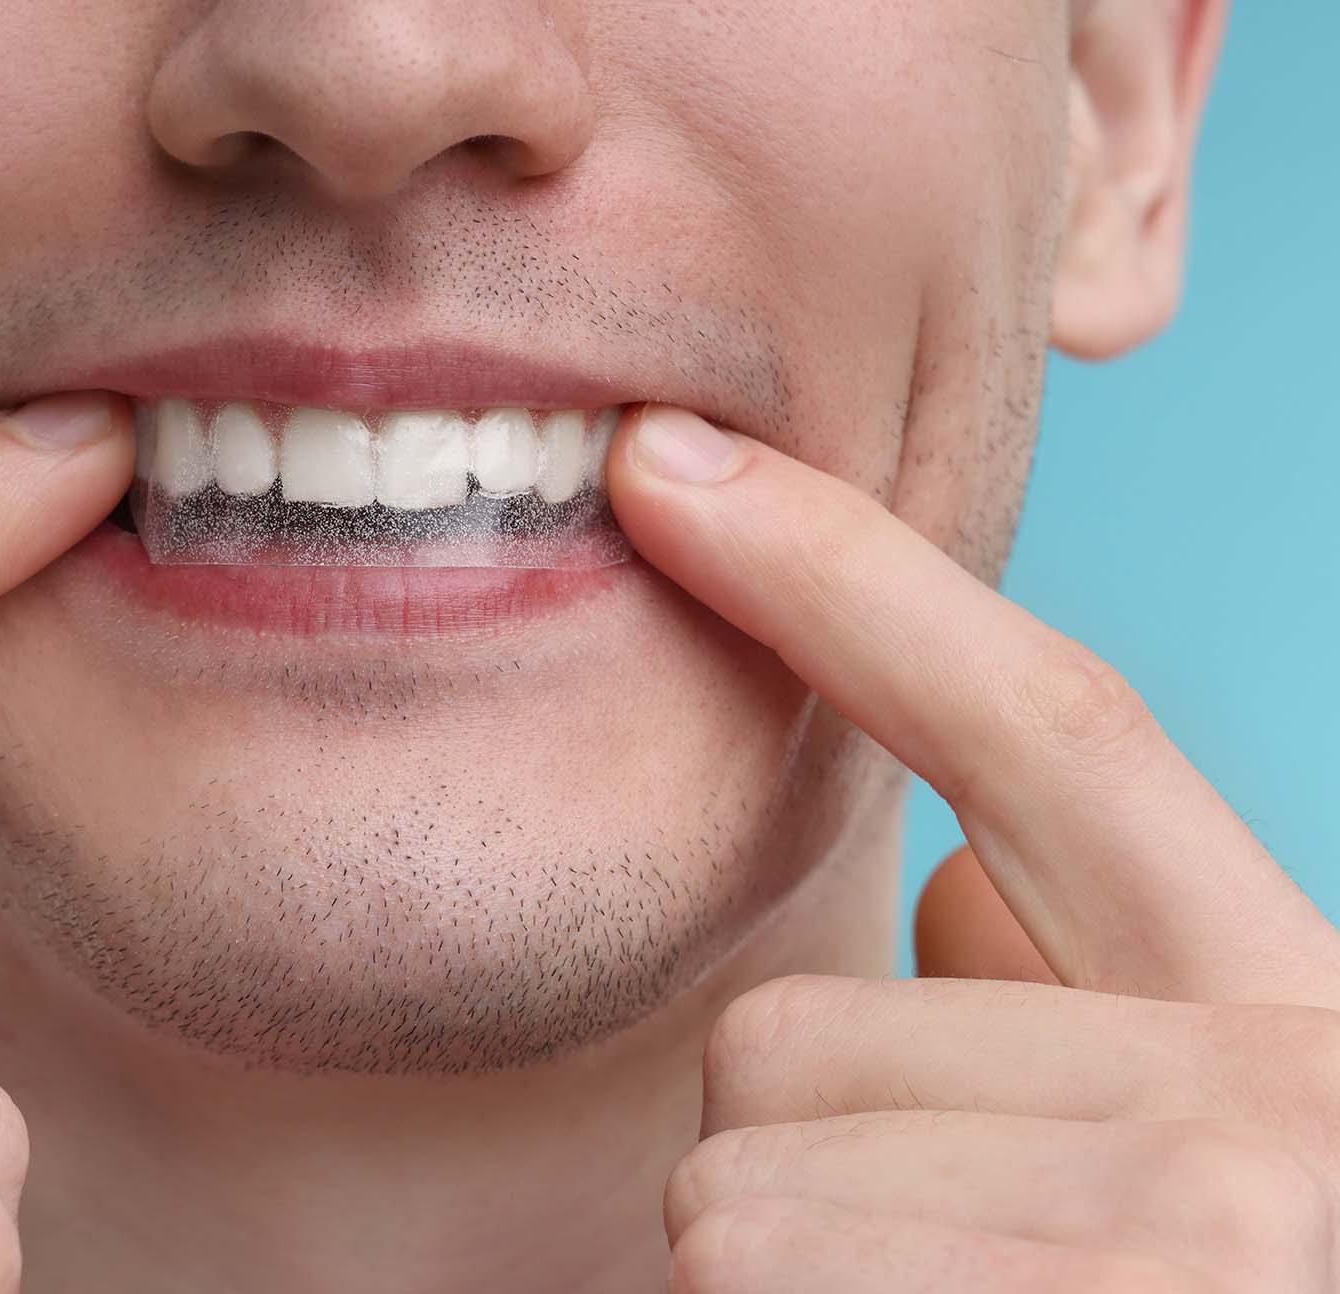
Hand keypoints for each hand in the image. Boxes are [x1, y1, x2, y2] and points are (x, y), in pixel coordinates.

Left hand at [609, 405, 1339, 1291]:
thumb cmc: (1232, 1261)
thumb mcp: (1229, 1135)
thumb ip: (1096, 1000)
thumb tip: (937, 893)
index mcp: (1295, 1010)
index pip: (1045, 723)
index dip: (844, 578)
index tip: (658, 461)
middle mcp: (1258, 1107)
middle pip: (780, 1042)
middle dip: (812, 1162)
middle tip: (960, 1267)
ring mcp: (1166, 1250)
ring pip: (733, 1205)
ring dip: (798, 1282)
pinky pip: (740, 1289)